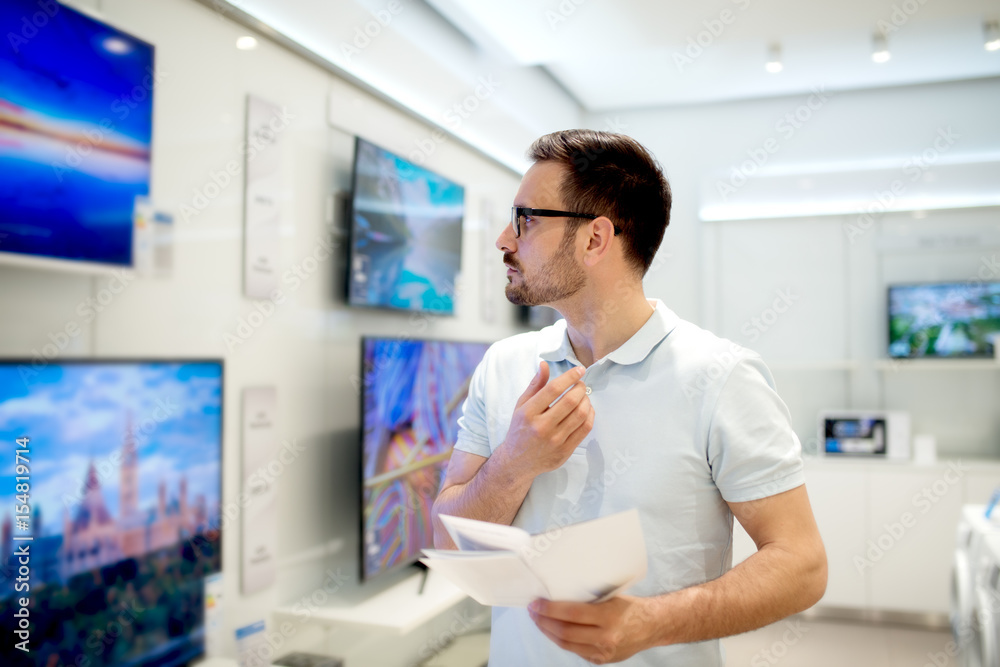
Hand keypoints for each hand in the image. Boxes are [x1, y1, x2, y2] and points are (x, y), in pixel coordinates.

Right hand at [499, 362, 594, 477]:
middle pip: (570, 401)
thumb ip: (535, 385)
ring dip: (587, 401)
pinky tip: (587, 409)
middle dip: (581, 388)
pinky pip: (585, 429)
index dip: (569, 377)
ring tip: (584, 396)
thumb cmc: (520, 429)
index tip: (579, 370)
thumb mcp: (521, 405)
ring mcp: (554, 441)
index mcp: (528, 413)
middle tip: (581, 384)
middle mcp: (541, 427)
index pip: (553, 389)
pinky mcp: (565, 451)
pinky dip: (590, 415)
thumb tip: (545, 364)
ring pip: (580, 415)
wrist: (517, 462)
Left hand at [528, 596, 658, 663]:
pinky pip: (576, 651)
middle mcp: (606, 637)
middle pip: (565, 632)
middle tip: (533, 611)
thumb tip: (558, 592)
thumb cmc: (631, 607)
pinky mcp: (601, 660)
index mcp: (608, 617)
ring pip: (567, 645)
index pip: (571, 613)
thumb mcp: (611, 596)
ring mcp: (603, 652)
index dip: (549, 609)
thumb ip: (588, 598)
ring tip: (539, 621)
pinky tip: (554, 631)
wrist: (652, 626)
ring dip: (549, 632)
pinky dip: (562, 641)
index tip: (536, 603)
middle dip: (544, 621)